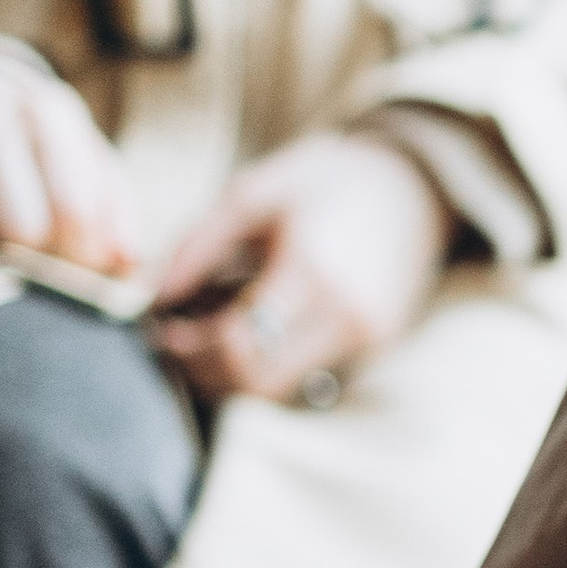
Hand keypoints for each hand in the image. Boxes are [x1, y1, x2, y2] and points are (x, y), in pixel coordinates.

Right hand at [0, 59, 139, 270]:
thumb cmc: (35, 141)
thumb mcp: (81, 154)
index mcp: (48, 111)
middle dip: (31, 259)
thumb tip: (128, 264)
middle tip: (30, 260)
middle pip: (21, 227)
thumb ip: (114, 208)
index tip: (76, 266)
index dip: (80, 254)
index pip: (74, 207)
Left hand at [150, 132, 450, 405]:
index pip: (238, 344)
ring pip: (281, 387)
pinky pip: (307, 372)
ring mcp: (366, 335)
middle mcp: (346, 313)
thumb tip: (154, 296)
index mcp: (312, 269)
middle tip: (176, 341)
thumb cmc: (323, 180)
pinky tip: (255, 326)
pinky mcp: (376, 345)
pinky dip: (271, 360)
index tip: (161, 329)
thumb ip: (196, 245)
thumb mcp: (251, 193)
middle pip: (257, 381)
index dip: (188, 348)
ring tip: (210, 331)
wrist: (412, 187)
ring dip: (235, 370)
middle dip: (205, 370)